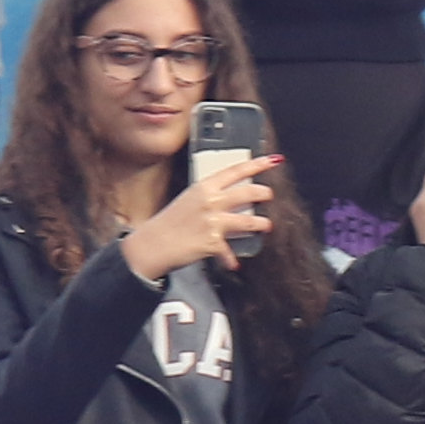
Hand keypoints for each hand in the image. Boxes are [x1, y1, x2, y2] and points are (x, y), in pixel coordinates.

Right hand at [114, 150, 278, 283]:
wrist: (151, 244)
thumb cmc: (168, 223)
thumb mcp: (188, 200)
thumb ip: (209, 197)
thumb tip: (231, 197)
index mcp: (203, 188)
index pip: (235, 171)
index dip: (257, 164)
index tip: (273, 160)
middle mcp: (210, 201)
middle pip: (248, 193)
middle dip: (264, 194)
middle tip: (268, 195)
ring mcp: (213, 221)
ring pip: (250, 221)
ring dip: (262, 224)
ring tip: (266, 225)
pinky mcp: (213, 241)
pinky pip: (230, 251)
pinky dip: (231, 259)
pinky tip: (233, 263)